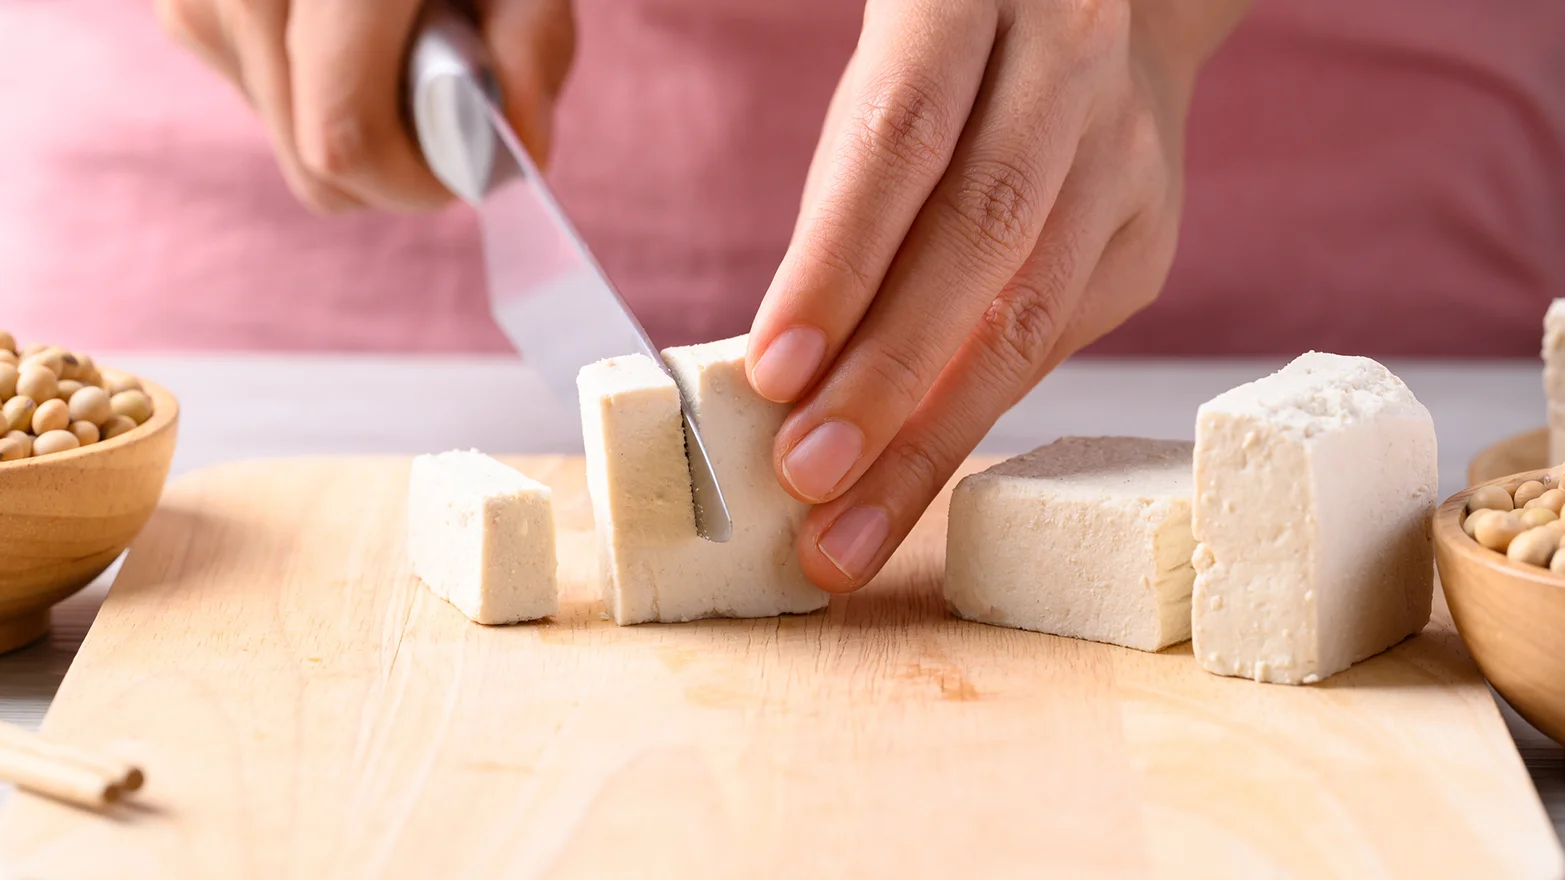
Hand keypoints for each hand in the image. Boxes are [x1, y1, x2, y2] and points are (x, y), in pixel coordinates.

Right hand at [157, 0, 573, 211]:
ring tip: (396, 50)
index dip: (411, 183)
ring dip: (356, 129)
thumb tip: (513, 153)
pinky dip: (317, 94)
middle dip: (392, 168)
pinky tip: (350, 37)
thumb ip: (529, 58)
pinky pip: (264, 103)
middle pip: (314, 160)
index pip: (345, 136)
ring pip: (289, 142)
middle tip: (444, 115)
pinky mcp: (188, 11)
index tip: (463, 173)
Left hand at [748, 0, 1248, 590]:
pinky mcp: (1151, 237)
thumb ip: (842, 211)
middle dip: (887, 377)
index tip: (773, 376)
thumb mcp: (879, 91)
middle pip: (979, 238)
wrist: (1118, 24)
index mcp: (975, 0)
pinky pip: (1055, 341)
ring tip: (851, 524)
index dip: (836, 267)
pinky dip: (975, 411)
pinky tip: (913, 474)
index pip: (900, 144)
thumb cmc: (953, 75)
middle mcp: (1069, 65)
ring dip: (931, 433)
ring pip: (1031, 311)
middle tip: (807, 478)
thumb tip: (781, 374)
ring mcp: (1127, 155)